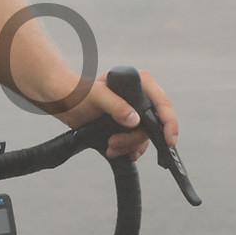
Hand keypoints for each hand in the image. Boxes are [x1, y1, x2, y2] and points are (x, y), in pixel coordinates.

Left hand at [62, 67, 178, 160]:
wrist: (66, 102)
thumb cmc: (79, 94)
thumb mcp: (96, 97)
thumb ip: (116, 106)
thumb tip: (135, 120)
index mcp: (140, 82)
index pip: (162, 103)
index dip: (169, 123)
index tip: (169, 140)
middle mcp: (142, 96)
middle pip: (154, 125)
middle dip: (135, 139)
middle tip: (114, 143)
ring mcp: (137, 111)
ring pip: (145, 136)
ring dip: (129, 146)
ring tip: (110, 147)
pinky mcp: (130, 124)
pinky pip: (138, 141)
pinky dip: (129, 149)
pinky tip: (118, 152)